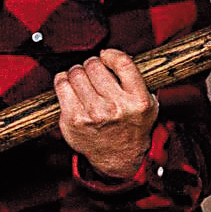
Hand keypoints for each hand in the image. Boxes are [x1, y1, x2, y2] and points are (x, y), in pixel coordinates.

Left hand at [56, 48, 157, 180]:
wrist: (118, 156)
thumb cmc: (131, 126)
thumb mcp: (149, 105)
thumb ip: (137, 81)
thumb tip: (112, 56)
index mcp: (138, 101)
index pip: (123, 63)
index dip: (110, 54)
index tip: (106, 56)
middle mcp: (116, 108)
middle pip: (94, 66)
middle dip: (92, 64)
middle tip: (93, 72)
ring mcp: (93, 114)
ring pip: (76, 73)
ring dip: (77, 72)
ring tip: (82, 80)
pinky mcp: (73, 119)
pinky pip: (61, 85)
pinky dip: (63, 80)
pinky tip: (70, 86)